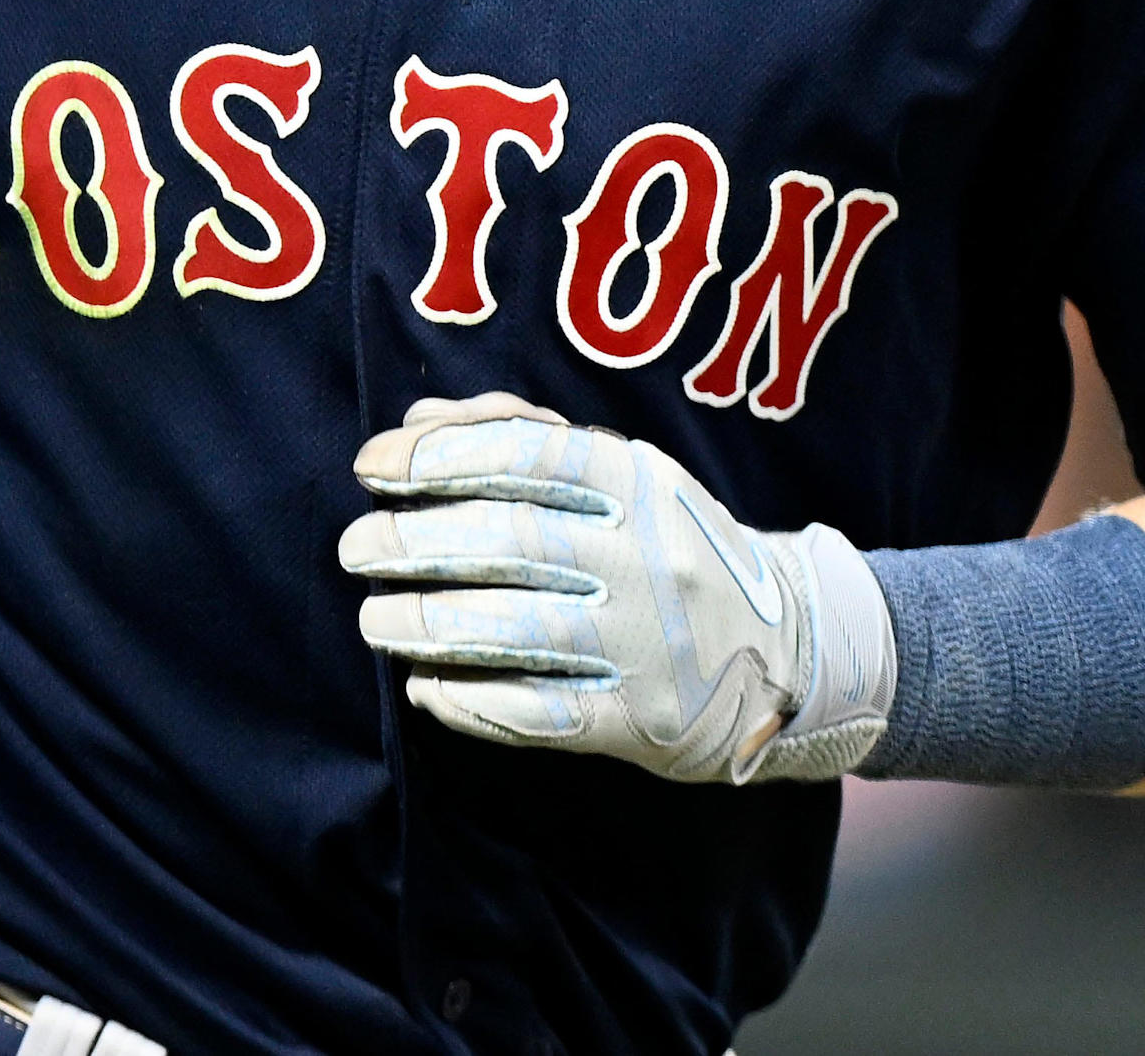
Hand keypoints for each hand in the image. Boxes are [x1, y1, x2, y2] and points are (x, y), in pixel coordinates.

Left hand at [338, 394, 893, 784]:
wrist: (787, 649)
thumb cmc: (673, 547)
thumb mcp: (625, 473)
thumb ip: (522, 436)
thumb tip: (417, 421)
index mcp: (642, 483)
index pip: (525, 455)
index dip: (436, 458)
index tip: (373, 467)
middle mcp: (645, 559)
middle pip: (508, 541)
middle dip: (412, 543)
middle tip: (357, 548)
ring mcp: (646, 645)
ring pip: (514, 632)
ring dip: (423, 625)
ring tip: (375, 619)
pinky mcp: (640, 722)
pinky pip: (537, 714)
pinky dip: (468, 700)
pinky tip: (426, 686)